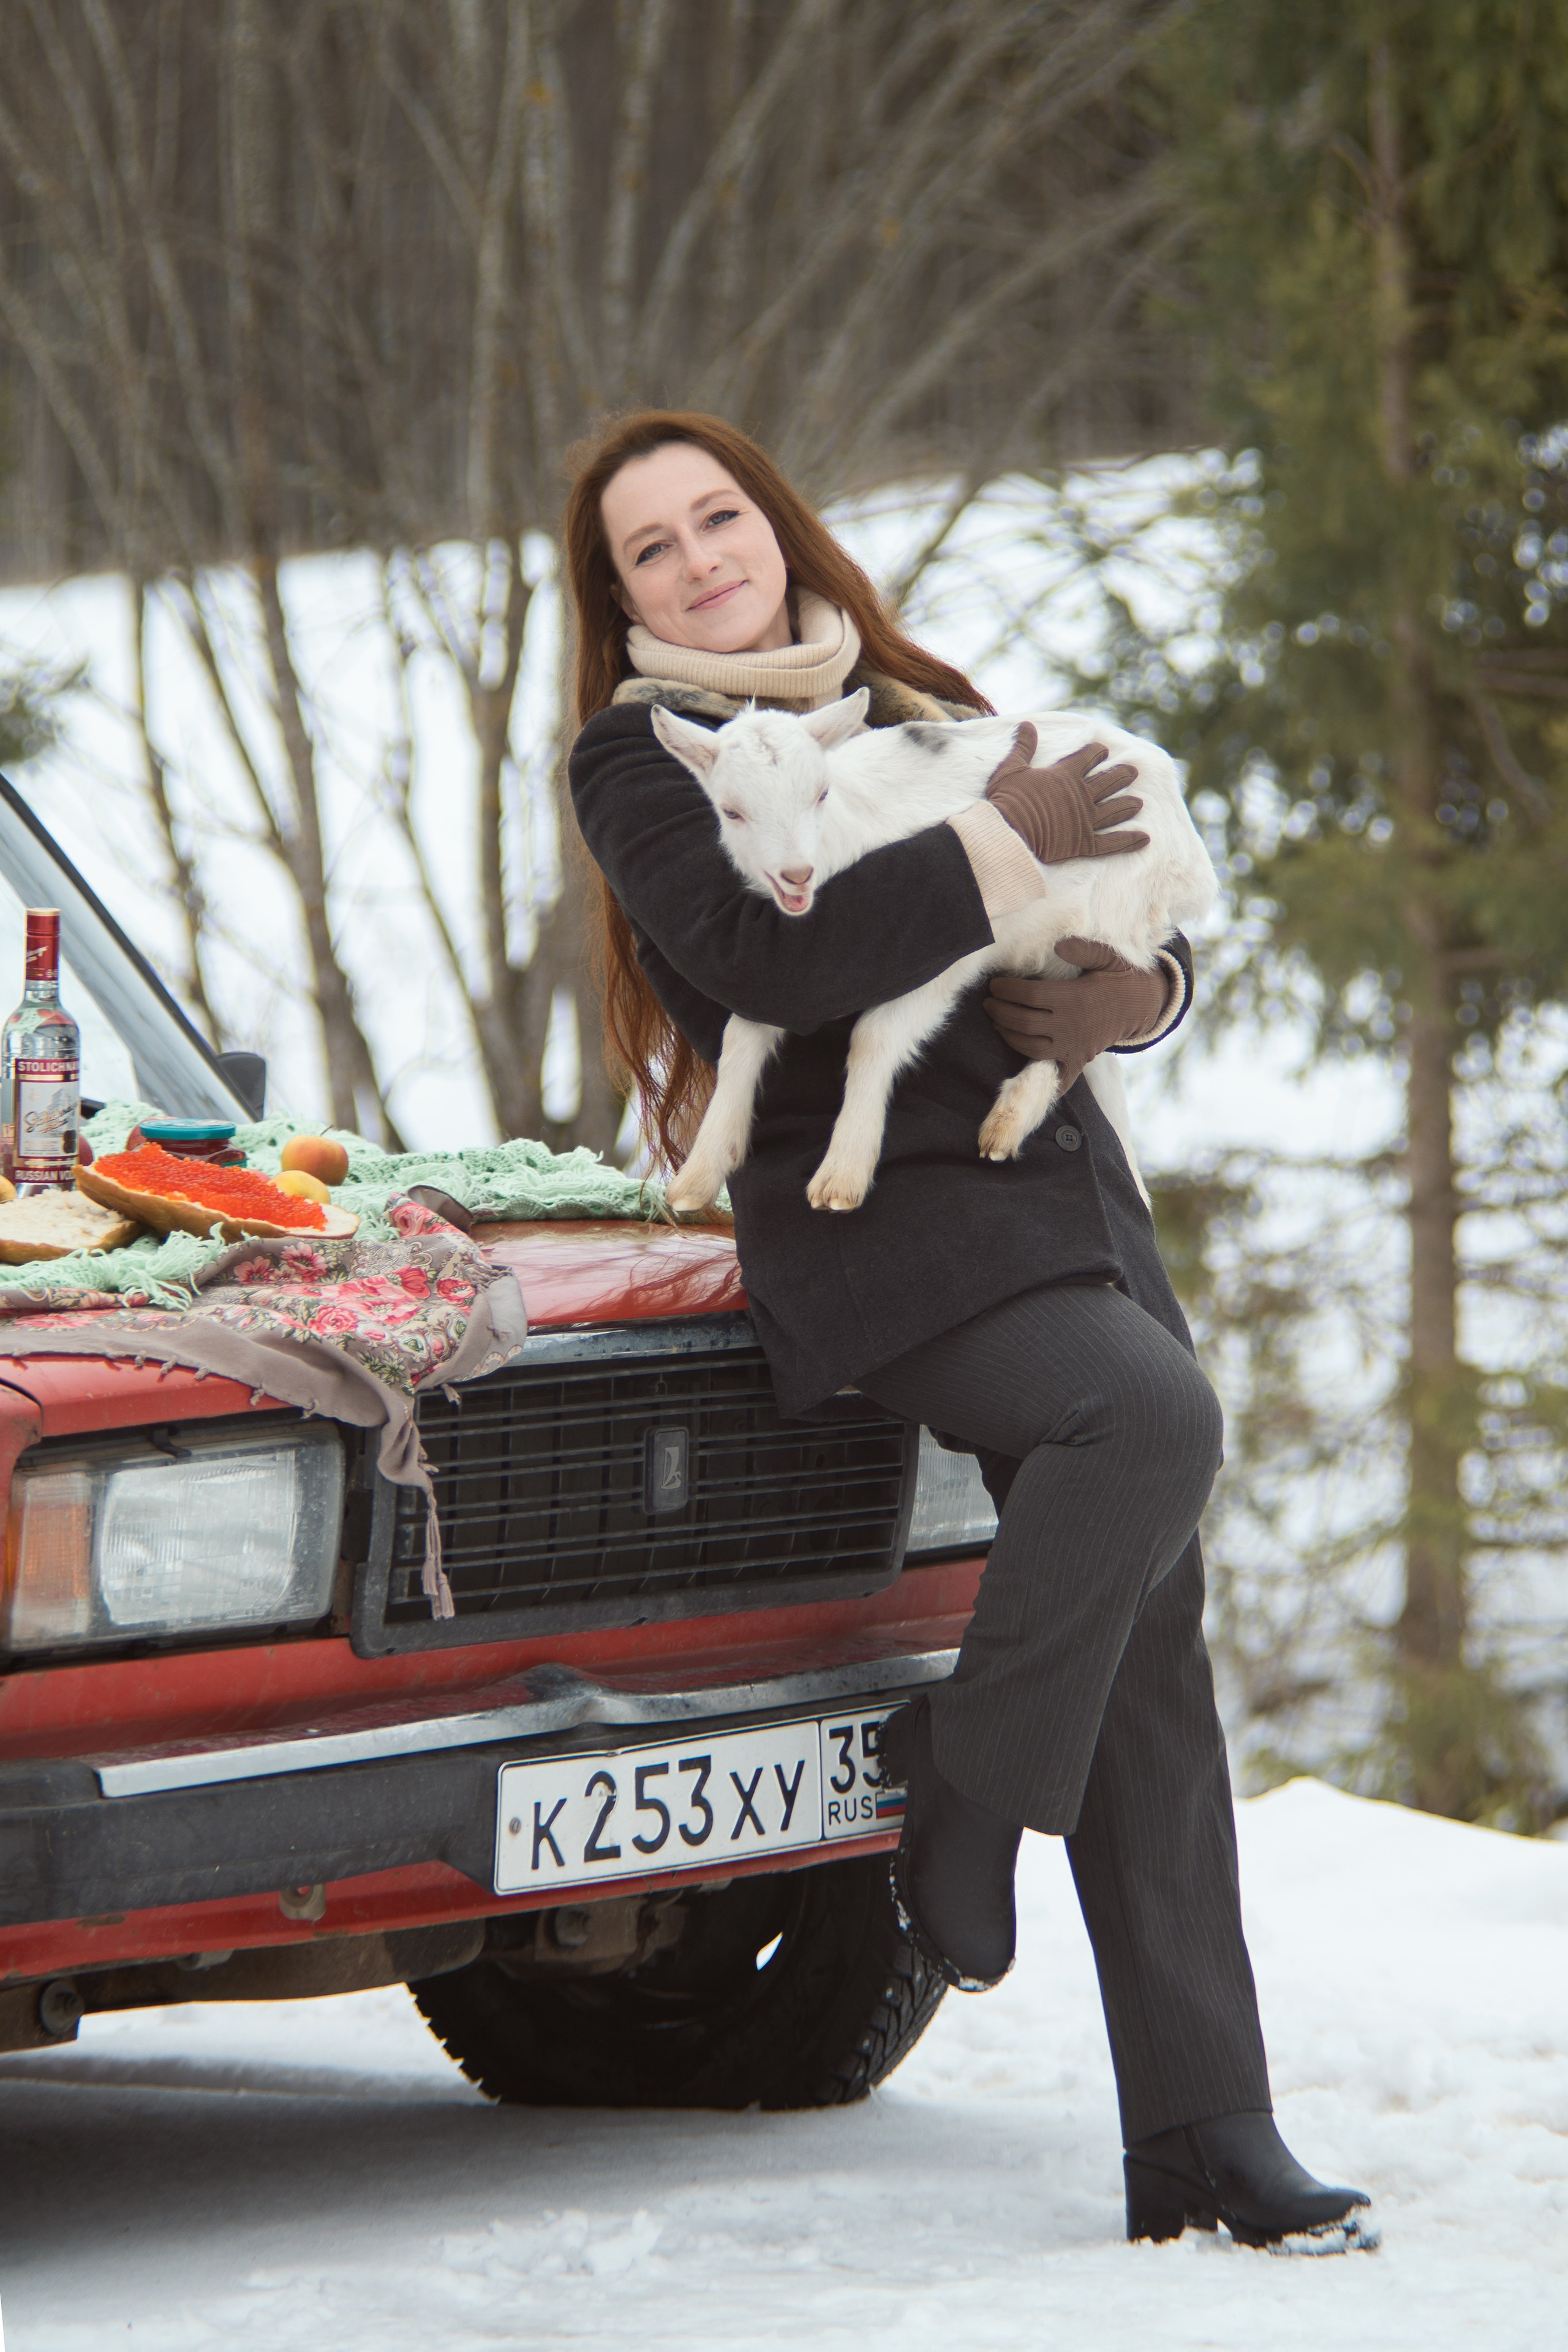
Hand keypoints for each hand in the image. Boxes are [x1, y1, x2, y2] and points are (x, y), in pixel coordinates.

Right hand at [984, 724, 1147, 863]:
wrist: (1008, 833)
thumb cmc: (1007, 800)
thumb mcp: (1011, 768)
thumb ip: (1023, 746)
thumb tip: (1027, 724)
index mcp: (1066, 775)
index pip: (1089, 757)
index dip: (1097, 752)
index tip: (1103, 750)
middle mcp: (1082, 795)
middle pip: (1109, 782)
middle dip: (1122, 775)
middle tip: (1134, 771)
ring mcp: (1086, 820)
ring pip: (1115, 810)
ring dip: (1128, 805)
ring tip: (1139, 803)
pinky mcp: (1085, 844)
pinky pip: (1113, 843)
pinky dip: (1129, 841)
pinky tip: (1145, 838)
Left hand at [984, 937, 1169, 1093]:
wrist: (1145, 1005)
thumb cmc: (1122, 978)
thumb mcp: (1109, 957)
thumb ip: (1084, 949)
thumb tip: (1057, 944)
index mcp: (1075, 997)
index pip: (1029, 995)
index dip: (1006, 990)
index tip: (994, 985)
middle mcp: (1072, 1024)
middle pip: (1024, 1022)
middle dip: (1000, 1012)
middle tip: (988, 1003)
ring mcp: (1075, 1046)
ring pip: (1031, 1048)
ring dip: (1009, 1037)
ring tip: (998, 1023)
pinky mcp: (1080, 1059)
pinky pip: (1059, 1076)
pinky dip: (1043, 1080)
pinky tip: (1025, 1076)